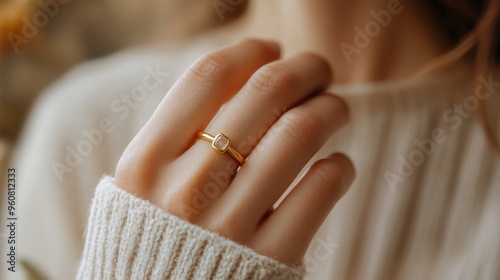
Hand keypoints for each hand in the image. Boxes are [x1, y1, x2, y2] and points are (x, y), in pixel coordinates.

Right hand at [115, 39, 354, 265]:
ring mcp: (231, 225)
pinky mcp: (273, 258)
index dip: (251, 50)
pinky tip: (335, 166)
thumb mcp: (141, 186)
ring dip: (331, 109)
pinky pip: (322, 188)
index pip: (209, 76)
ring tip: (335, 108)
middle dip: (304, 68)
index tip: (271, 49)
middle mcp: (187, 188)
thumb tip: (238, 83)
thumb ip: (173, 137)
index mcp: (147, 163)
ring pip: (301, 132)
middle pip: (265, 93)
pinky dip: (340, 167)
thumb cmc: (153, 240)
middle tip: (318, 70)